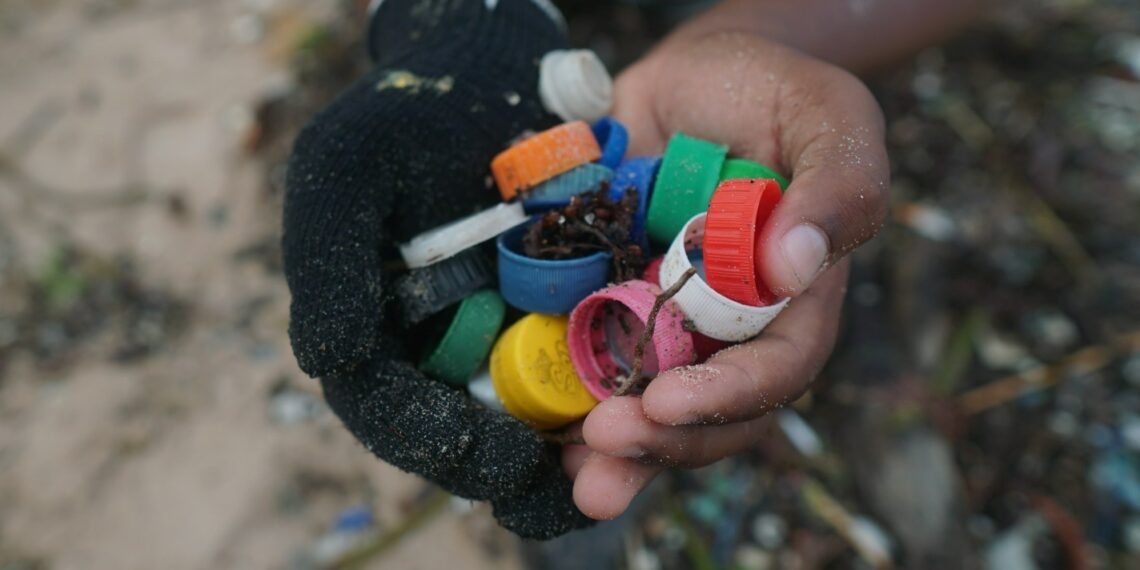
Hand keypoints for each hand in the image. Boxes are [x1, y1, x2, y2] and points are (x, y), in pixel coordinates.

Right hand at [282, 0, 592, 538]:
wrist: (485, 70)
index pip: (395, 415)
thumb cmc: (402, 117)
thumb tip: (329, 364)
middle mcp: (442, 350)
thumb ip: (328, 267)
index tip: (497, 463)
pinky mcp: (570, 311)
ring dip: (576, 451)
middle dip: (517, 472)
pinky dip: (621, 390)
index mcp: (380, 336)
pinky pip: (595, 364)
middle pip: (470, 437)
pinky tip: (658, 404)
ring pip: (537, 416)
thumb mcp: (344, 173)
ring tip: (621, 464)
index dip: (442, 447)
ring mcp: (507, 336)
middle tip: (570, 487)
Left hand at [564, 32, 888, 518]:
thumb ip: (837, 184)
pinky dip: (567, 401)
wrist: (695, 76)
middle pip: (712, 413)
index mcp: (794, 299)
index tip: (667, 401)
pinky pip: (592, 364)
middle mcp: (731, 327)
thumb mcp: (828, 116)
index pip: (776, 370)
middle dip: (661, 443)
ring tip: (576, 475)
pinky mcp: (611, 302)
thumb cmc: (774, 91)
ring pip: (652, 409)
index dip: (727, 397)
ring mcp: (668, 320)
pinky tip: (542, 430)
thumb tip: (797, 264)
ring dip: (617, 452)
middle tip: (603, 443)